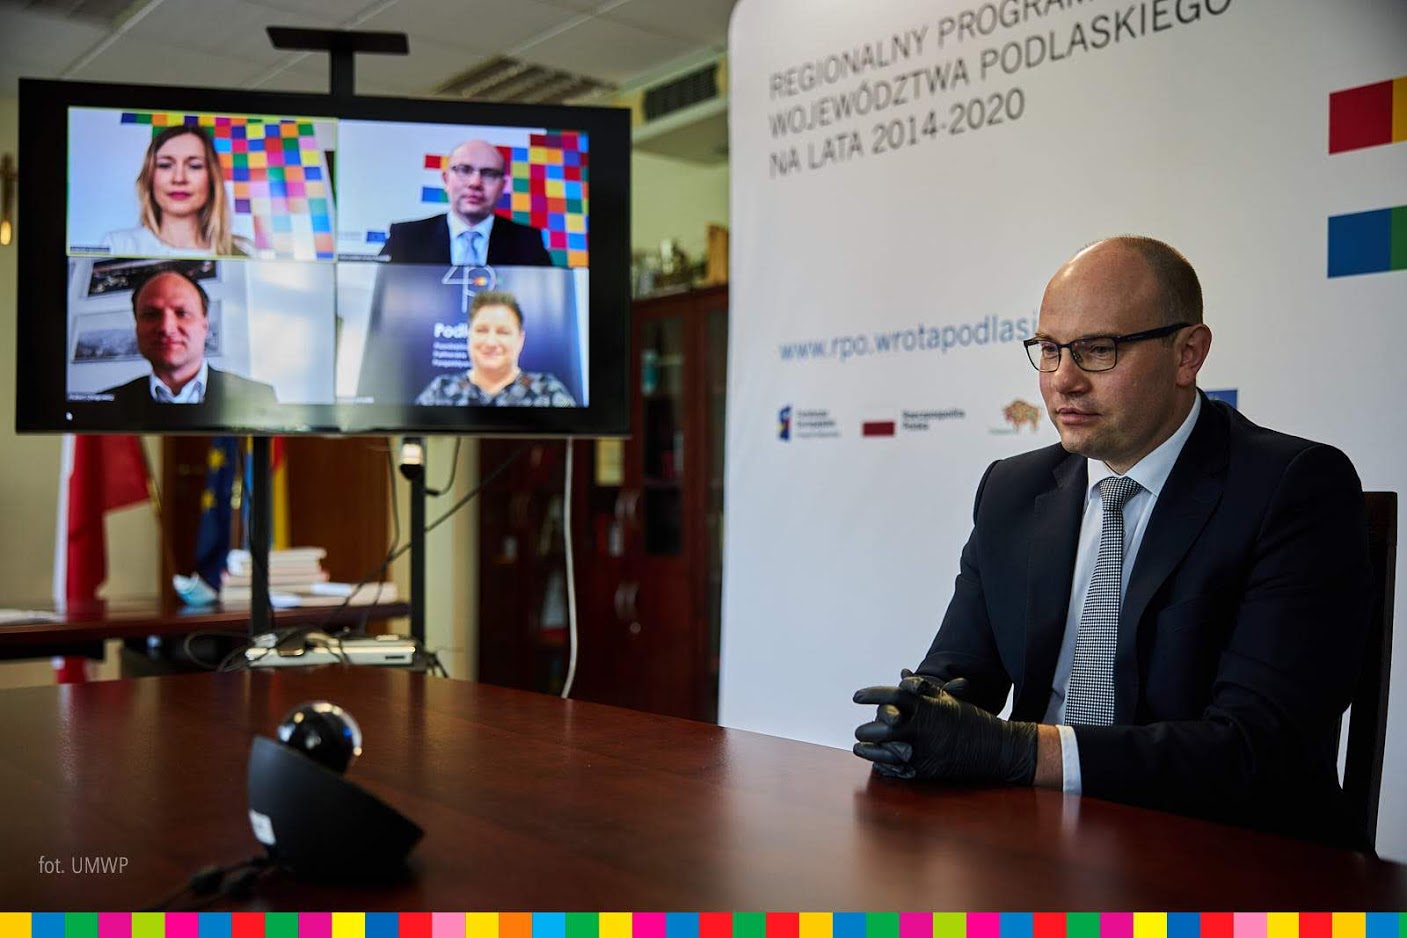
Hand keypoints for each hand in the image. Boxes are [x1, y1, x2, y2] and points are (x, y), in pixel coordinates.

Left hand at [852, 671, 1036, 783]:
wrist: (996, 749)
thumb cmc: (969, 719)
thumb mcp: (946, 699)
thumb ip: (921, 688)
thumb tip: (901, 674)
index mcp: (926, 705)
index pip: (890, 695)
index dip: (870, 695)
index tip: (856, 697)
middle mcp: (921, 727)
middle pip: (883, 726)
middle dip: (867, 729)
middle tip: (857, 730)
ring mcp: (922, 750)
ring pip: (885, 750)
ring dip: (869, 750)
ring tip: (859, 747)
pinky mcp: (925, 770)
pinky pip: (897, 768)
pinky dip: (884, 766)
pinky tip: (875, 763)